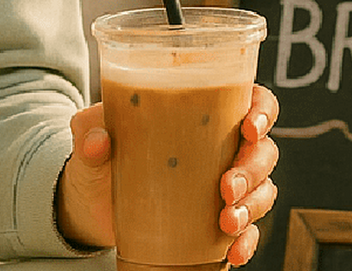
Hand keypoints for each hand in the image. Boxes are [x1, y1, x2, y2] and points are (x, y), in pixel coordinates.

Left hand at [56, 84, 279, 259]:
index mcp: (198, 110)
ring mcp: (223, 183)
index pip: (249, 100)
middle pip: (263, 150)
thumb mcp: (89, 133)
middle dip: (252, 169)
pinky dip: (248, 241)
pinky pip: (250, 230)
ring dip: (253, 206)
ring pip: (263, 189)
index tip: (249, 128)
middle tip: (225, 187)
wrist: (90, 199)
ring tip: (226, 221)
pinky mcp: (218, 219)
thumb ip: (89, 130)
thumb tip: (97, 141)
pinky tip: (233, 250)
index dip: (262, 110)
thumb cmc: (99, 152)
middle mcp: (219, 145)